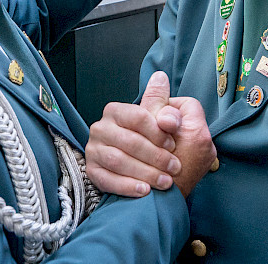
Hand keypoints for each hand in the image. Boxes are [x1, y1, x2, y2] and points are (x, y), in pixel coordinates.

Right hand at [86, 71, 215, 198]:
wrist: (141, 181)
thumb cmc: (154, 147)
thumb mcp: (161, 124)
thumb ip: (162, 105)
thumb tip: (161, 77)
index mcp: (115, 111)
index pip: (138, 117)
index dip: (158, 132)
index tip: (174, 144)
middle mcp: (100, 128)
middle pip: (129, 141)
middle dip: (156, 156)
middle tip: (175, 167)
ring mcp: (93, 150)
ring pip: (118, 161)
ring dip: (145, 173)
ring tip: (165, 182)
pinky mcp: (92, 172)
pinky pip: (107, 180)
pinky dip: (128, 186)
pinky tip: (145, 191)